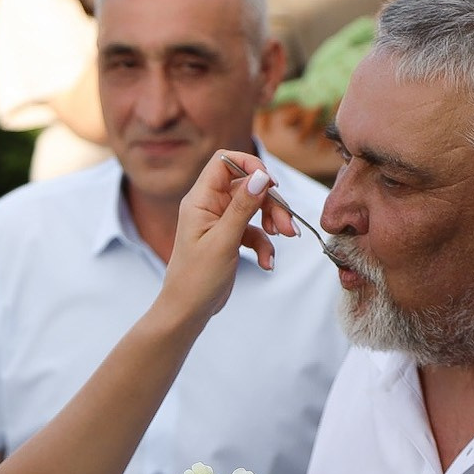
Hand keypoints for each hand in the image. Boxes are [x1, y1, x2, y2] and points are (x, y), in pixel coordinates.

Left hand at [158, 150, 297, 323]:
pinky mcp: (230, 237)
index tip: (271, 184)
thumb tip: (262, 176)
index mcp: (200, 200)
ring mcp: (220, 221)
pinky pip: (254, 230)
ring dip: (273, 222)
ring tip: (284, 240)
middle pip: (248, 185)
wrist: (187, 311)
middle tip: (286, 226)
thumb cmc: (196, 278)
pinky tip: (267, 263)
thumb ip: (243, 207)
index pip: (225, 161)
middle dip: (271, 203)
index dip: (251, 165)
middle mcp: (209, 205)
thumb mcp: (223, 242)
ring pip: (255, 207)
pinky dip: (264, 244)